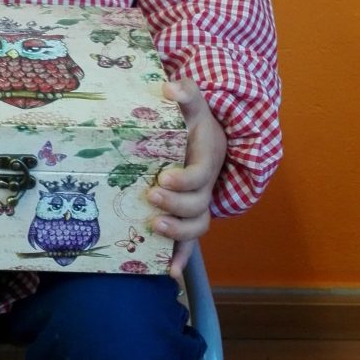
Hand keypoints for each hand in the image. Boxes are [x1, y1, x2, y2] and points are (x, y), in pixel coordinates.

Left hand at [147, 76, 226, 277]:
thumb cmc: (192, 120)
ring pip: (198, 225)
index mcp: (207, 158)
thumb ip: (186, 92)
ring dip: (179, 233)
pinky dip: (182, 258)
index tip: (164, 177)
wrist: (207, 136)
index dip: (186, 180)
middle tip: (151, 197)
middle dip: (176, 204)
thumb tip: (171, 87)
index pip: (202, 174)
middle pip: (199, 204)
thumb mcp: (192, 103)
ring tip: (156, 227)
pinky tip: (169, 272)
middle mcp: (206, 184)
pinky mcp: (188, 215)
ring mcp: (199, 202)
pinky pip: (190, 241)